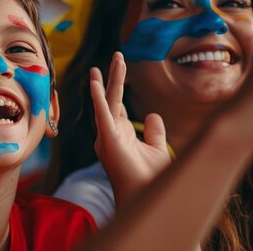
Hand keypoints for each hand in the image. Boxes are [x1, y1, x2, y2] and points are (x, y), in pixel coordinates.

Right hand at [90, 52, 170, 208]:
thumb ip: (154, 132)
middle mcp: (110, 132)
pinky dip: (97, 98)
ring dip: (110, 80)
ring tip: (115, 59)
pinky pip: (101, 115)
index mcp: (119, 133)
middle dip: (115, 75)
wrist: (147, 196)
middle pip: (111, 98)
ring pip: (108, 101)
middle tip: (118, 55)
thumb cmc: (151, 179)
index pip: (116, 104)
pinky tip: (95, 82)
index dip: (118, 85)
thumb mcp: (158, 149)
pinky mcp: (107, 140)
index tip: (120, 66)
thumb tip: (152, 114)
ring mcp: (107, 135)